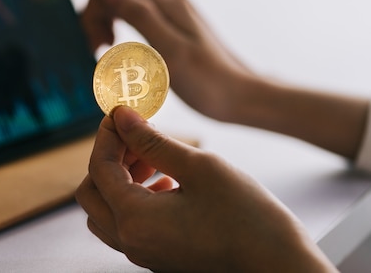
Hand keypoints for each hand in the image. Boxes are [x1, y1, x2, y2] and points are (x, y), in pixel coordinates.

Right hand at [34, 0, 367, 158]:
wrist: (242, 97)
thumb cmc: (211, 83)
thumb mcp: (173, 54)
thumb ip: (141, 18)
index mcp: (164, 4)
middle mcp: (164, 0)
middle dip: (88, 14)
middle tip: (91, 50)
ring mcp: (166, 11)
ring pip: (117, 4)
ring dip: (100, 23)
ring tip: (100, 53)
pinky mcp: (167, 25)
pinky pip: (129, 17)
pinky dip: (113, 28)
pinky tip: (112, 47)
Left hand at [76, 106, 335, 271]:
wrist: (279, 266)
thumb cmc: (248, 217)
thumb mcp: (199, 167)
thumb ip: (152, 141)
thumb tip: (121, 116)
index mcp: (134, 219)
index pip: (100, 167)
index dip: (107, 135)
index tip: (122, 113)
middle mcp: (130, 241)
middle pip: (92, 192)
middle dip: (108, 158)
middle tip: (136, 136)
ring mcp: (142, 253)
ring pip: (104, 211)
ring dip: (119, 179)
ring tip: (153, 158)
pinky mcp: (157, 256)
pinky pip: (125, 225)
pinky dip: (132, 198)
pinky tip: (165, 182)